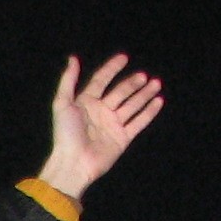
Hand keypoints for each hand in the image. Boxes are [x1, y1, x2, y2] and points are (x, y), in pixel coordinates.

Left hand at [36, 53, 164, 196]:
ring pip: (132, 105)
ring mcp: (113, 125)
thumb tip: (73, 58)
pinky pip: (139, 122)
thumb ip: (68, 80)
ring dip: (144, 94)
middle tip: (144, 76)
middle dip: (133, 83)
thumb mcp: (62, 103)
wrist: (74, 163)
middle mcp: (101, 112)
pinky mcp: (123, 138)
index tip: (124, 58)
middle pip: (120, 92)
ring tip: (156, 83)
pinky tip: (158, 101)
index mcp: (86, 102)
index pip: (101, 80)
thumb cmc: (65, 134)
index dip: (112, 68)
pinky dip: (149, 112)